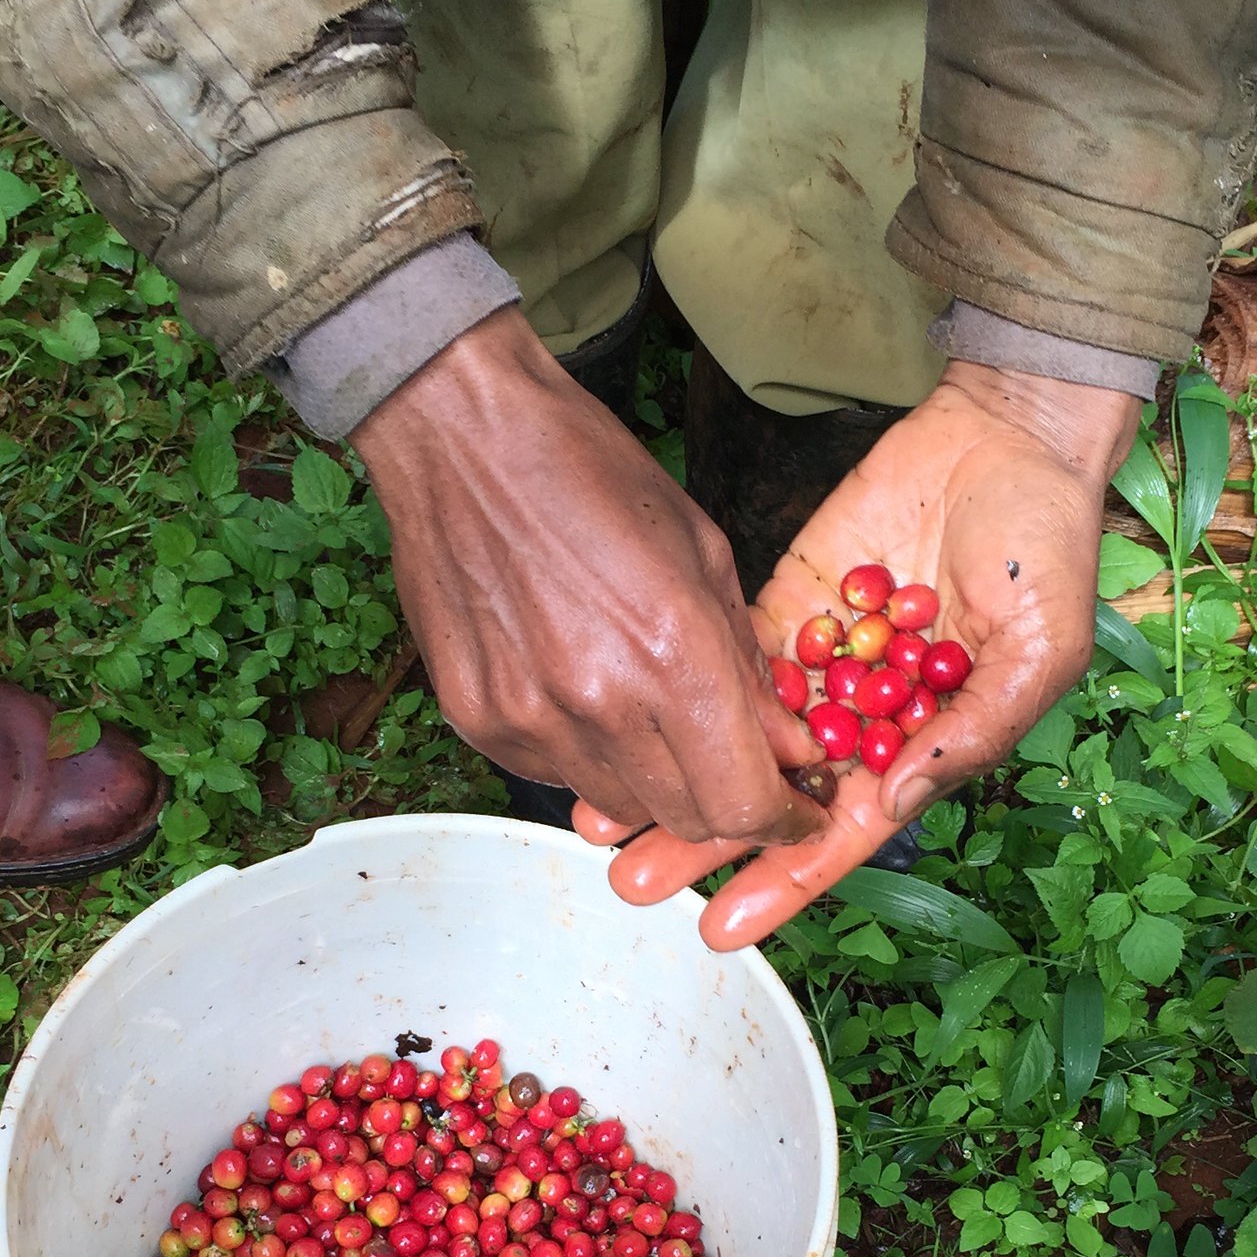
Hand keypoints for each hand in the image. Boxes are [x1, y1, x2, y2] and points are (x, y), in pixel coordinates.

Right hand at [353, 309, 821, 843]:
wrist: (463, 435)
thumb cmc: (593, 474)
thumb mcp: (704, 554)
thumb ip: (748, 668)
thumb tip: (789, 751)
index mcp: (673, 651)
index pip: (741, 801)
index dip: (780, 821)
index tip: (793, 812)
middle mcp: (600, 700)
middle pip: (683, 818)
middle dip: (721, 805)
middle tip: (731, 767)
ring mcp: (530, 717)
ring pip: (616, 805)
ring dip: (650, 778)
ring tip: (645, 710)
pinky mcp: (477, 719)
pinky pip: (552, 774)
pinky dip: (583, 754)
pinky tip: (580, 691)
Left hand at [576, 361, 1140, 949]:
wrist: (1011, 438)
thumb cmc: (1048, 551)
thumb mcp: (1039, 652)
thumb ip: (968, 734)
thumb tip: (891, 806)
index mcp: (920, 748)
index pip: (839, 832)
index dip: (783, 881)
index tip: (722, 928)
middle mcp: (861, 717)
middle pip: (769, 795)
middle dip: (702, 841)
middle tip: (634, 880)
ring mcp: (819, 662)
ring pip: (733, 737)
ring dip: (673, 777)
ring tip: (606, 822)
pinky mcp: (786, 603)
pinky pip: (731, 658)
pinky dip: (682, 693)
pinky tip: (629, 726)